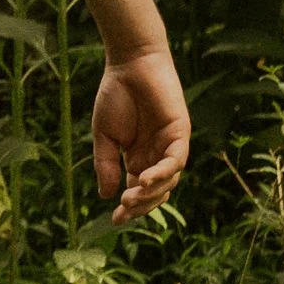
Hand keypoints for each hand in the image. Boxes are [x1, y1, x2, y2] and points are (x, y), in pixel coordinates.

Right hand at [93, 46, 189, 222]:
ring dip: (152, 193)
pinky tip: (146, 179)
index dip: (129, 207)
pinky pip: (176, 160)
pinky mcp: (180, 133)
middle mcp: (157, 155)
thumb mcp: (104, 136)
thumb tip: (106, 195)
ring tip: (131, 196)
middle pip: (157, 192)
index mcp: (138, 157)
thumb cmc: (115, 95)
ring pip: (169, 180)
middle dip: (142, 205)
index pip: (138, 190)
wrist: (129, 64)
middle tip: (124, 209)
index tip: (115, 220)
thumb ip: (105, 164)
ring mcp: (170, 145)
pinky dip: (164, 173)